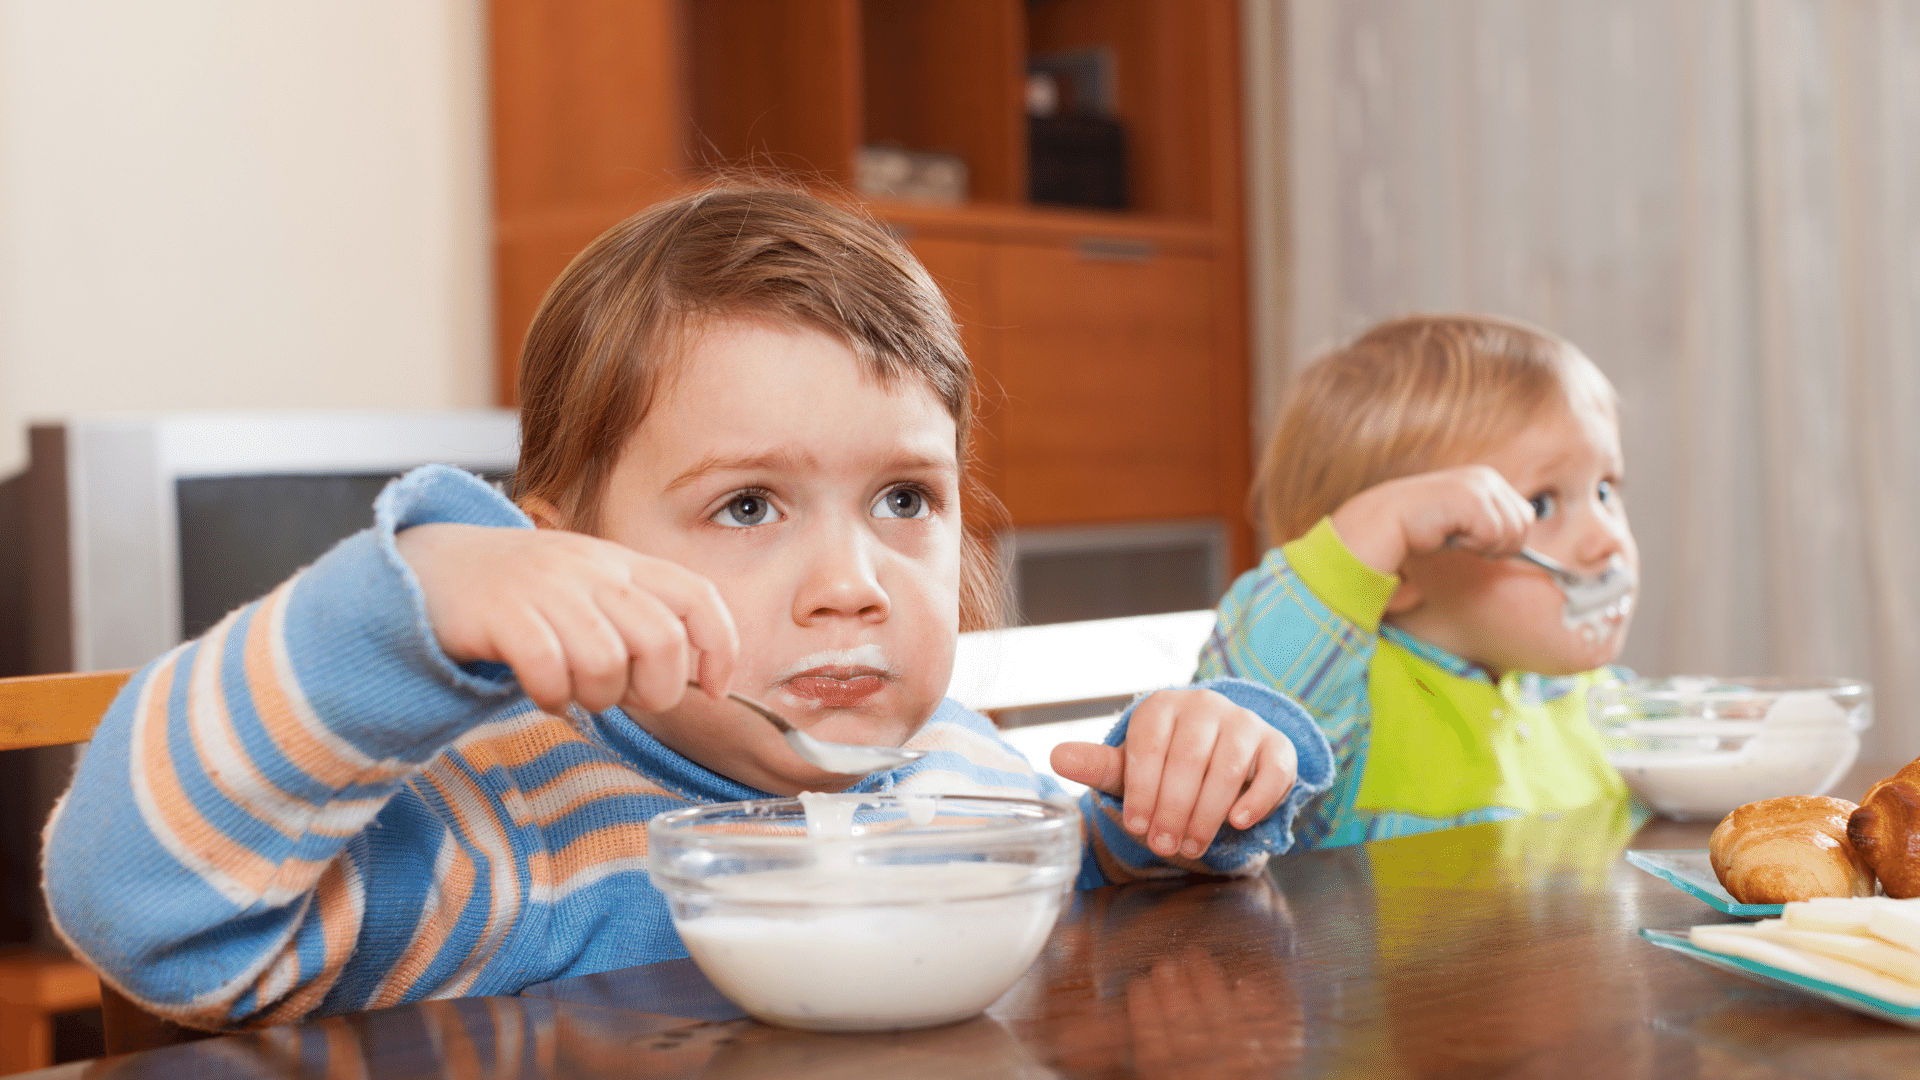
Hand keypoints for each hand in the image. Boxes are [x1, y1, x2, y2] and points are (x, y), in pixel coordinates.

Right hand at [395, 523, 738, 715]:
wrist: (432, 566)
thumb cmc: (524, 595)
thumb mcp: (590, 591)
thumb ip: (639, 623)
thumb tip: (693, 681)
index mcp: (623, 563)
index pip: (698, 597)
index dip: (720, 648)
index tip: (715, 690)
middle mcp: (592, 570)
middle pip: (661, 641)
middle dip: (655, 690)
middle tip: (626, 700)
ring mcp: (546, 588)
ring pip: (607, 661)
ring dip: (598, 697)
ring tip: (575, 693)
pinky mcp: (500, 613)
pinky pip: (548, 668)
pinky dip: (552, 696)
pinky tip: (543, 694)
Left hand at [1050, 689, 1296, 858]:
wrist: (1219, 756)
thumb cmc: (1167, 766)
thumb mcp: (1132, 768)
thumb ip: (1099, 766)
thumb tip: (1056, 757)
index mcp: (1162, 707)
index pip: (1150, 746)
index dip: (1142, 790)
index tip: (1136, 826)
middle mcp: (1205, 705)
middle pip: (1189, 758)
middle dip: (1174, 808)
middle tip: (1163, 845)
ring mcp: (1244, 722)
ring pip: (1229, 766)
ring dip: (1209, 812)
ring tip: (1192, 846)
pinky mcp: (1277, 744)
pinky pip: (1273, 770)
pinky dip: (1257, 799)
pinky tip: (1237, 822)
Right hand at [1329, 465, 1534, 575]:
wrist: (1383, 523)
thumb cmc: (1419, 528)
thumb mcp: (1462, 525)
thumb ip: (1490, 527)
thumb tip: (1519, 546)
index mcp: (1486, 480)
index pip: (1524, 515)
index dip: (1505, 539)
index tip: (1474, 543)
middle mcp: (1486, 477)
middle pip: (1524, 524)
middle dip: (1498, 544)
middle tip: (1462, 542)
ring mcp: (1480, 486)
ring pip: (1512, 533)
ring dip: (1482, 546)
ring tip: (1452, 537)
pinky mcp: (1472, 499)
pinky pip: (1493, 537)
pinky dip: (1471, 545)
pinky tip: (1446, 535)